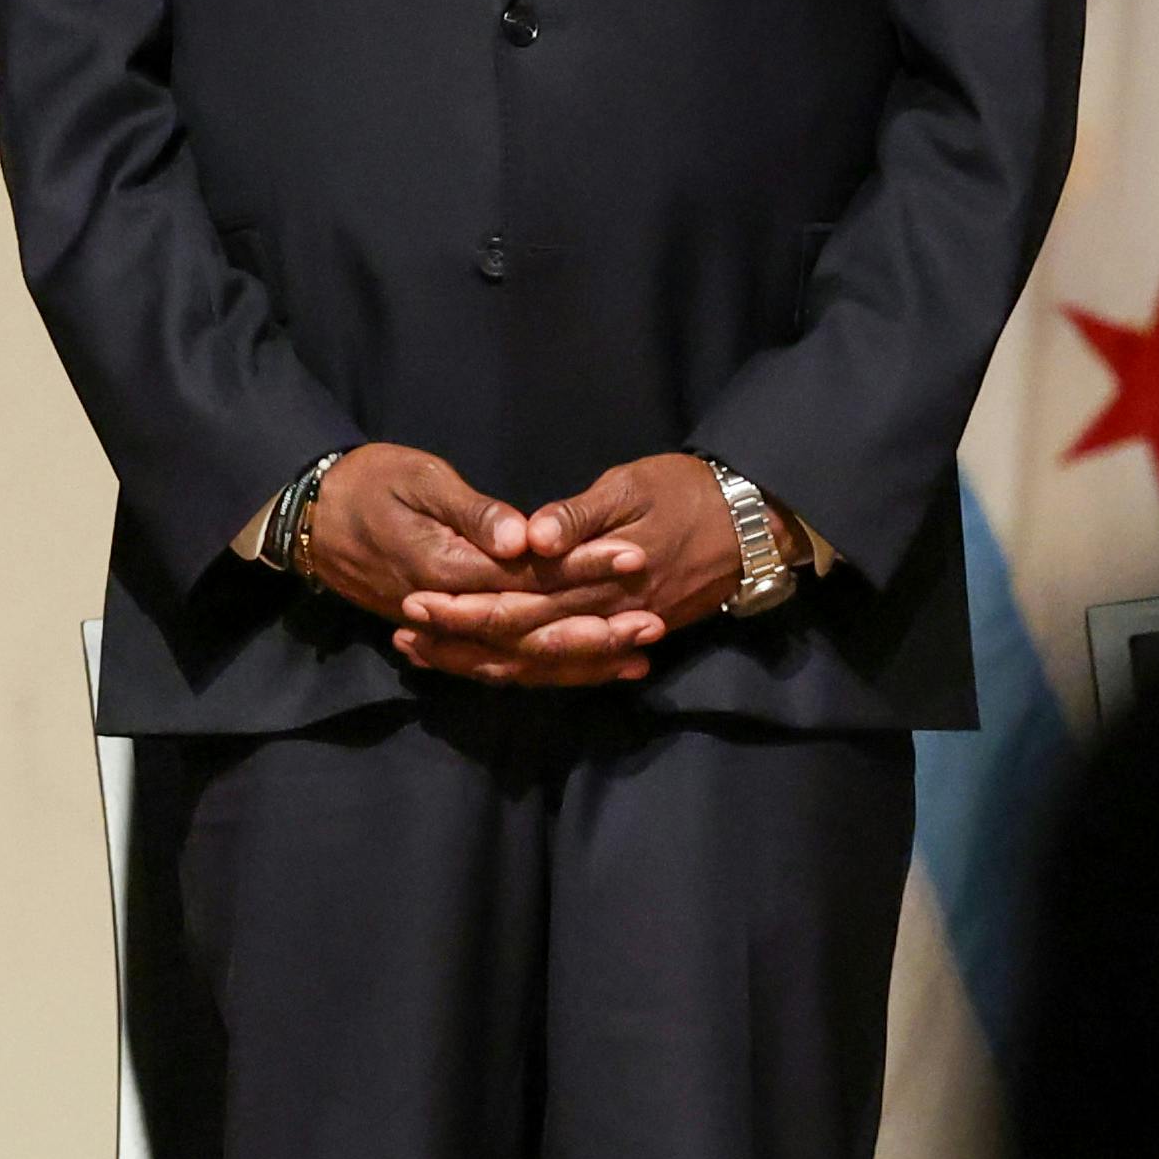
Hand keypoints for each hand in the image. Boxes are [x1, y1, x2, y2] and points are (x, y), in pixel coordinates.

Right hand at [283, 443, 627, 683]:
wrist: (314, 518)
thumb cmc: (369, 483)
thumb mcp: (418, 480)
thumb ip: (472, 512)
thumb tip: (521, 540)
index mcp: (447, 569)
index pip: (527, 578)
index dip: (582, 569)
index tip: (634, 559)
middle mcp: (451, 611)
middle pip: (532, 632)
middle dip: (596, 629)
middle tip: (653, 622)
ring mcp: (448, 631)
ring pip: (521, 660)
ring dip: (580, 661)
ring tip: (638, 656)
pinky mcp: (449, 637)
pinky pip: (503, 665)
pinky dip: (548, 669)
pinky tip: (592, 669)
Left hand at [386, 450, 735, 691]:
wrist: (751, 522)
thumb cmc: (686, 491)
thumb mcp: (631, 487)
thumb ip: (579, 515)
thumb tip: (531, 537)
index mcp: (600, 577)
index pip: (522, 602)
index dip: (467, 606)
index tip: (417, 602)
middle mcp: (605, 616)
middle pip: (523, 641)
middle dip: (461, 639)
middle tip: (406, 632)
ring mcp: (618, 632)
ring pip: (542, 662)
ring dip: (483, 661)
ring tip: (428, 655)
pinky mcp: (627, 635)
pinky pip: (571, 666)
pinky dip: (529, 670)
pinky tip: (488, 667)